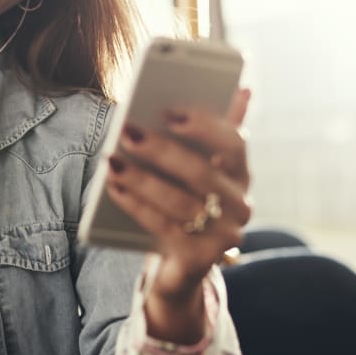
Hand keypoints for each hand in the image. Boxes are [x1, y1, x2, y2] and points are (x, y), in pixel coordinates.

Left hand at [105, 88, 251, 342]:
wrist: (181, 265)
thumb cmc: (187, 202)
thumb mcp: (199, 167)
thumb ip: (211, 132)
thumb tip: (242, 89)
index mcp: (240, 174)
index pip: (234, 143)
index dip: (204, 126)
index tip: (170, 111)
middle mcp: (240, 205)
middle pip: (202, 173)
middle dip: (162, 150)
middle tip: (127, 132)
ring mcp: (224, 235)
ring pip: (181, 203)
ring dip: (143, 179)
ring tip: (112, 161)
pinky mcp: (201, 259)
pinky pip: (165, 228)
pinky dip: (137, 206)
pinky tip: (114, 188)